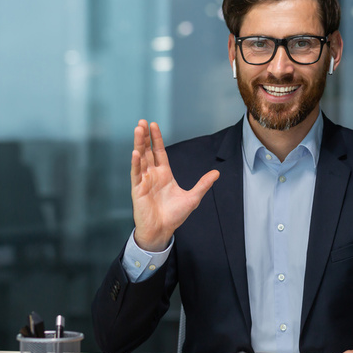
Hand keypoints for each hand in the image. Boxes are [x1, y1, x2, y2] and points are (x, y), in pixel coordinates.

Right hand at [131, 120, 219, 251]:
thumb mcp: (193, 197)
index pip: (159, 152)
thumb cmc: (174, 216)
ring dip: (138, 144)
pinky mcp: (137, 189)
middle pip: (147, 151)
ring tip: (138, 129)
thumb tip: (217, 173)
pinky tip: (135, 152)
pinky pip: (136, 173)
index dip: (156, 139)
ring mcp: (144, 181)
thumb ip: (203, 184)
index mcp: (164, 174)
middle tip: (143, 121)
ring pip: (140, 158)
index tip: (154, 125)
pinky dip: (135, 163)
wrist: (162, 230)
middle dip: (145, 136)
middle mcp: (152, 175)